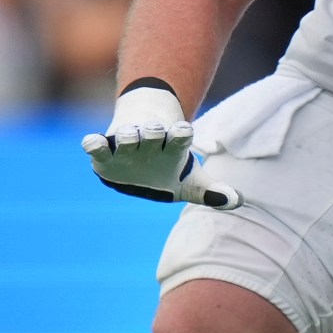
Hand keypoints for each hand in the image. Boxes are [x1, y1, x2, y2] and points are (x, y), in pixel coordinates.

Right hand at [83, 83, 239, 208]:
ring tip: (131, 136)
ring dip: (129, 135)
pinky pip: (96, 144)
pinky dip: (94, 143)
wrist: (139, 140)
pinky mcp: (105, 148)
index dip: (181, 133)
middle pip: (153, 132)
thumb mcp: (191, 180)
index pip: (180, 136)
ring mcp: (126, 142)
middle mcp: (150, 140)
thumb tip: (239, 201)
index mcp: (173, 145)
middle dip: (154, 132)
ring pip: (127, 134)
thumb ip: (211, 191)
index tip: (183, 131)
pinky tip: (94, 143)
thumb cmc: (167, 163)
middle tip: (155, 132)